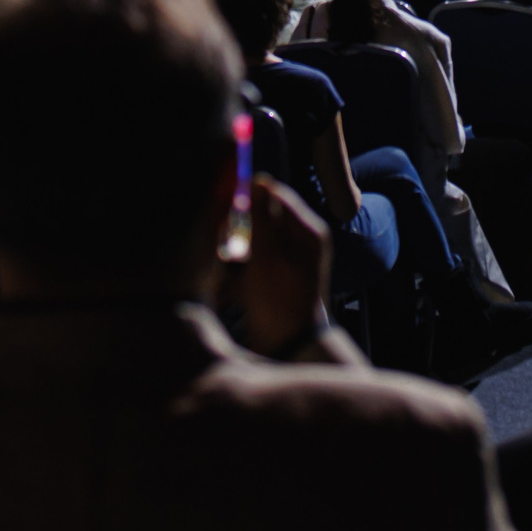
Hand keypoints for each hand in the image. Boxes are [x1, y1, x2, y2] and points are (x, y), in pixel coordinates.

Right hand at [236, 176, 331, 355]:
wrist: (286, 349)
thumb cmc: (280, 302)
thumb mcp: (268, 256)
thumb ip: (262, 217)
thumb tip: (257, 180)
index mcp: (306, 231)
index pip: (275, 195)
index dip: (249, 196)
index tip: (226, 203)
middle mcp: (298, 242)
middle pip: (259, 219)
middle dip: (238, 230)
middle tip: (225, 243)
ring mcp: (283, 261)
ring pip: (248, 242)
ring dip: (232, 254)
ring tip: (226, 269)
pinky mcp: (269, 279)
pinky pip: (246, 265)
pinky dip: (234, 274)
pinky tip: (226, 287)